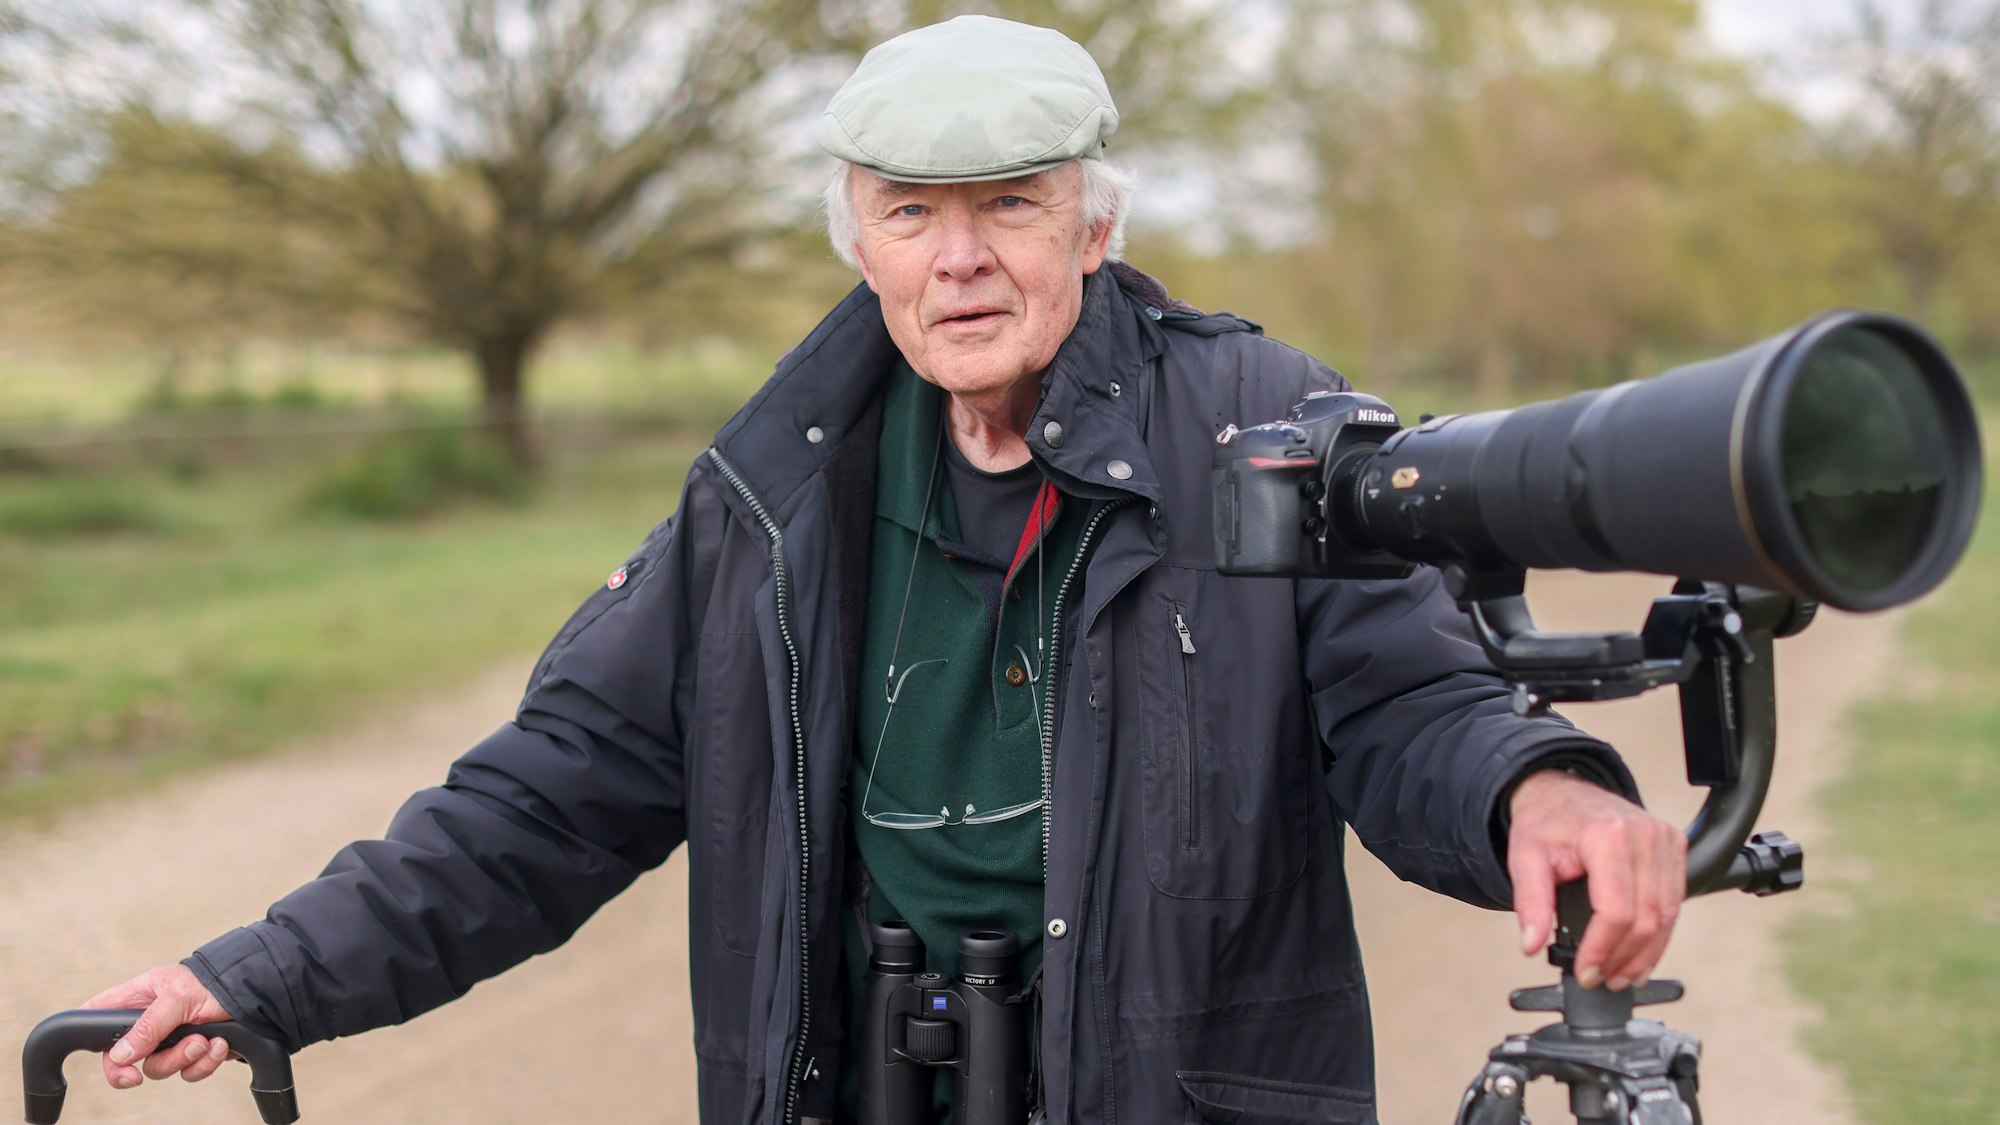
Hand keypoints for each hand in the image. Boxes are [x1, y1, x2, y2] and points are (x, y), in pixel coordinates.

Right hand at [82, 964, 235, 1089]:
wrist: (260, 992)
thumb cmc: (216, 981)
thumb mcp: (179, 997)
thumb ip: (149, 1025)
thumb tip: (120, 1055)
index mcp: (139, 997)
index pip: (97, 1015)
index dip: (87, 1035)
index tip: (100, 1056)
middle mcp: (151, 1020)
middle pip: (123, 1057)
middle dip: (136, 1067)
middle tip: (136, 1077)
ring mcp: (172, 1038)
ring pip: (159, 1068)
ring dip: (183, 1059)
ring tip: (203, 1040)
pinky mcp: (195, 1051)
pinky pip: (190, 1072)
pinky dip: (205, 1063)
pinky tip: (220, 1045)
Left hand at [1506, 769, 1686, 990]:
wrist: (1562, 791)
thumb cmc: (1546, 822)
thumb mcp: (1524, 857)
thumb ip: (1530, 902)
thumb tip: (1532, 944)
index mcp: (1607, 836)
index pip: (1616, 910)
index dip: (1602, 950)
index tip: (1585, 972)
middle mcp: (1645, 836)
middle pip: (1647, 918)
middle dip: (1624, 958)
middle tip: (1601, 980)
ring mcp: (1665, 840)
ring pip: (1667, 915)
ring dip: (1646, 954)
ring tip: (1621, 976)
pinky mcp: (1676, 846)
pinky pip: (1674, 901)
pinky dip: (1659, 934)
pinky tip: (1641, 954)